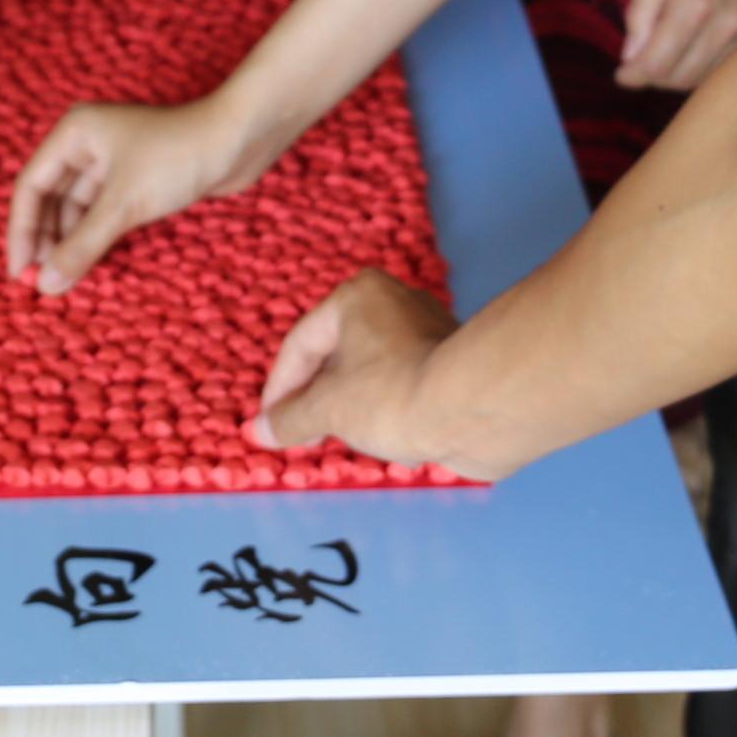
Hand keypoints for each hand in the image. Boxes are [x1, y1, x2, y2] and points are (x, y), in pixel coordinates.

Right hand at [4, 96, 259, 294]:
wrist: (241, 140)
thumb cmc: (179, 155)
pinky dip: (95, 238)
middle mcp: (88, 144)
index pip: (31, 186)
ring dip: (70, 242)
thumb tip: (46, 285)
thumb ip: (82, 246)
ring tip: (64, 279)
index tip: (19, 273)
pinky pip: (103, 213)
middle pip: (51, 199)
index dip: (21, 232)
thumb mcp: (124, 205)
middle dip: (45, 240)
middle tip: (41, 282)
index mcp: (74, 133)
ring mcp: (113, 162)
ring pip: (78, 209)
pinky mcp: (137, 179)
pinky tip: (91, 264)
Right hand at [250, 272, 481, 472]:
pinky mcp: (454, 365)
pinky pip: (404, 386)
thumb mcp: (327, 408)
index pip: (302, 343)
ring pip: (373, 372)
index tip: (270, 426)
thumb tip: (260, 431)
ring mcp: (429, 332)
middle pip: (338, 355)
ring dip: (352, 406)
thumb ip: (291, 418)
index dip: (279, 389)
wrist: (475, 408)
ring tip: (341, 440)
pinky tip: (384, 439)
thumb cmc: (389, 395)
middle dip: (317, 397)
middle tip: (301, 435)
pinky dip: (388, 410)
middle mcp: (394, 303)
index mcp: (358, 296)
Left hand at [617, 0, 736, 92]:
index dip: (634, 76)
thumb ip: (641, 9)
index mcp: (694, 5)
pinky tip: (697, 47)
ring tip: (666, 53)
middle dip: (655, 76)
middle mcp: (727, 25)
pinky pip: (732, 62)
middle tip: (641, 62)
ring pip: (709, 75)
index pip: (657, 64)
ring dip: (682, 74)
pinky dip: (709, 63)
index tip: (622, 75)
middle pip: (682, 77)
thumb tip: (631, 54)